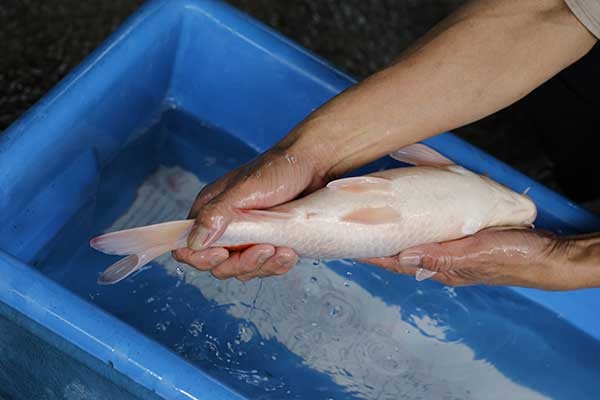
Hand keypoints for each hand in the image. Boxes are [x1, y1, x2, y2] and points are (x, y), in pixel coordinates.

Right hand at [173, 140, 328, 280]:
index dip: (200, 257)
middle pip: (219, 265)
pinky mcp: (269, 244)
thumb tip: (194, 241)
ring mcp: (248, 238)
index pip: (188, 247)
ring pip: (244, 270)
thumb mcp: (244, 189)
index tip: (220, 253)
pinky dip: (278, 265)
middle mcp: (225, 227)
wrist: (314, 165)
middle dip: (241, 263)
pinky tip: (290, 253)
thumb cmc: (278, 168)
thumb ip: (216, 214)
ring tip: (283, 250)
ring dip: (263, 265)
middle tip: (264, 249)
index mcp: (210, 211)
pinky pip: (266, 267)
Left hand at [362, 228, 599, 290]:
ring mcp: (451, 252)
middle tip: (355, 230)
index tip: (350, 245)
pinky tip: (411, 217)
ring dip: (395, 235)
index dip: (374, 254)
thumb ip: (442, 256)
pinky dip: (417, 226)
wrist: (546, 254)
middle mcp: (441, 262)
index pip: (398, 262)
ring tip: (374, 223)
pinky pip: (432, 234)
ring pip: (415, 243)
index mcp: (442, 269)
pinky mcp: (462, 240)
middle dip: (379, 244)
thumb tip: (404, 256)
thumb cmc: (513, 255)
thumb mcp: (476, 254)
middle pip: (402, 253)